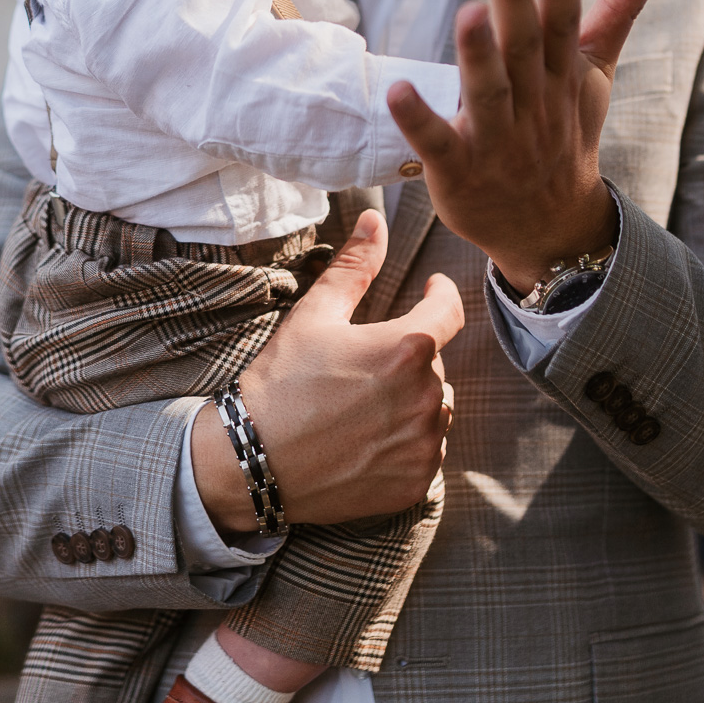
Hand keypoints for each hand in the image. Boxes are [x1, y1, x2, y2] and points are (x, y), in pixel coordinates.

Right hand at [190, 209, 462, 536]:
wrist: (253, 462)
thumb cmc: (281, 384)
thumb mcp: (314, 316)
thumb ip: (354, 267)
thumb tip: (376, 220)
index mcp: (408, 349)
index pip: (450, 311)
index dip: (441, 295)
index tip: (432, 291)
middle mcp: (427, 397)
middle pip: (433, 364)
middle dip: (406, 359)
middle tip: (358, 368)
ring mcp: (424, 445)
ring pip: (434, 408)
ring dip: (411, 401)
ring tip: (360, 407)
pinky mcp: (415, 482)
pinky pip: (425, 452)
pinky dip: (405, 443)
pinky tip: (365, 440)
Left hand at [387, 0, 674, 293]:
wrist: (549, 227)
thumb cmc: (564, 132)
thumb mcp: (594, 72)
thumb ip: (619, 9)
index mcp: (562, 73)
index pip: (564, 20)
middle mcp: (534, 103)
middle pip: (524, 47)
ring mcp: (497, 140)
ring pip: (489, 93)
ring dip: (477, 55)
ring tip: (467, 12)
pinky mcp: (458, 171)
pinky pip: (438, 144)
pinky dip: (419, 119)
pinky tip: (398, 89)